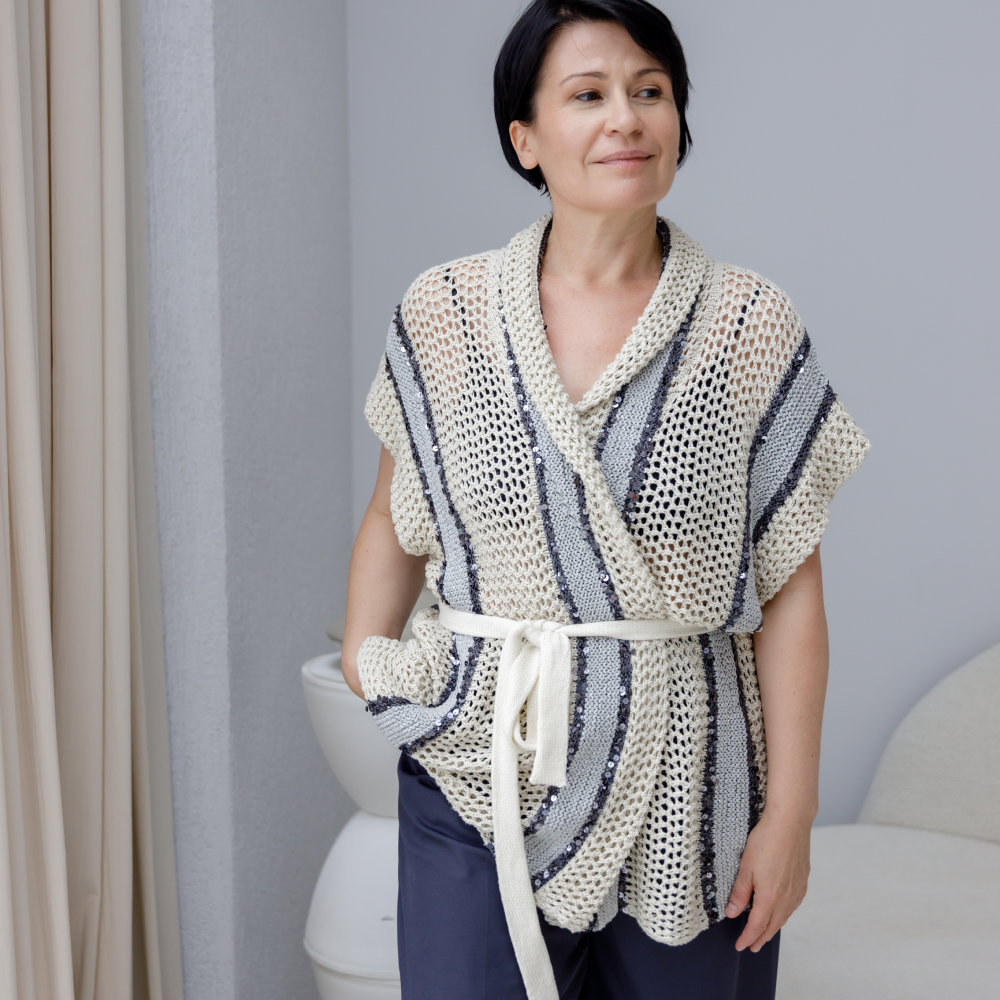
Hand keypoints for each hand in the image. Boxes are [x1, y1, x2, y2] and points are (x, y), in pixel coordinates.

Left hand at [724, 807, 810, 951]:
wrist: (790, 823)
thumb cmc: (766, 841)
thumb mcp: (745, 867)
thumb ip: (739, 892)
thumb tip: (732, 913)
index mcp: (770, 896)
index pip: (757, 925)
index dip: (748, 937)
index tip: (740, 946)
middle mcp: (786, 898)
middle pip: (773, 925)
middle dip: (761, 938)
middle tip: (752, 947)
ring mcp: (797, 890)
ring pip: (784, 916)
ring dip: (773, 927)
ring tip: (765, 933)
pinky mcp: (803, 880)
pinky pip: (794, 905)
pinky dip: (785, 914)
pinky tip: (782, 912)